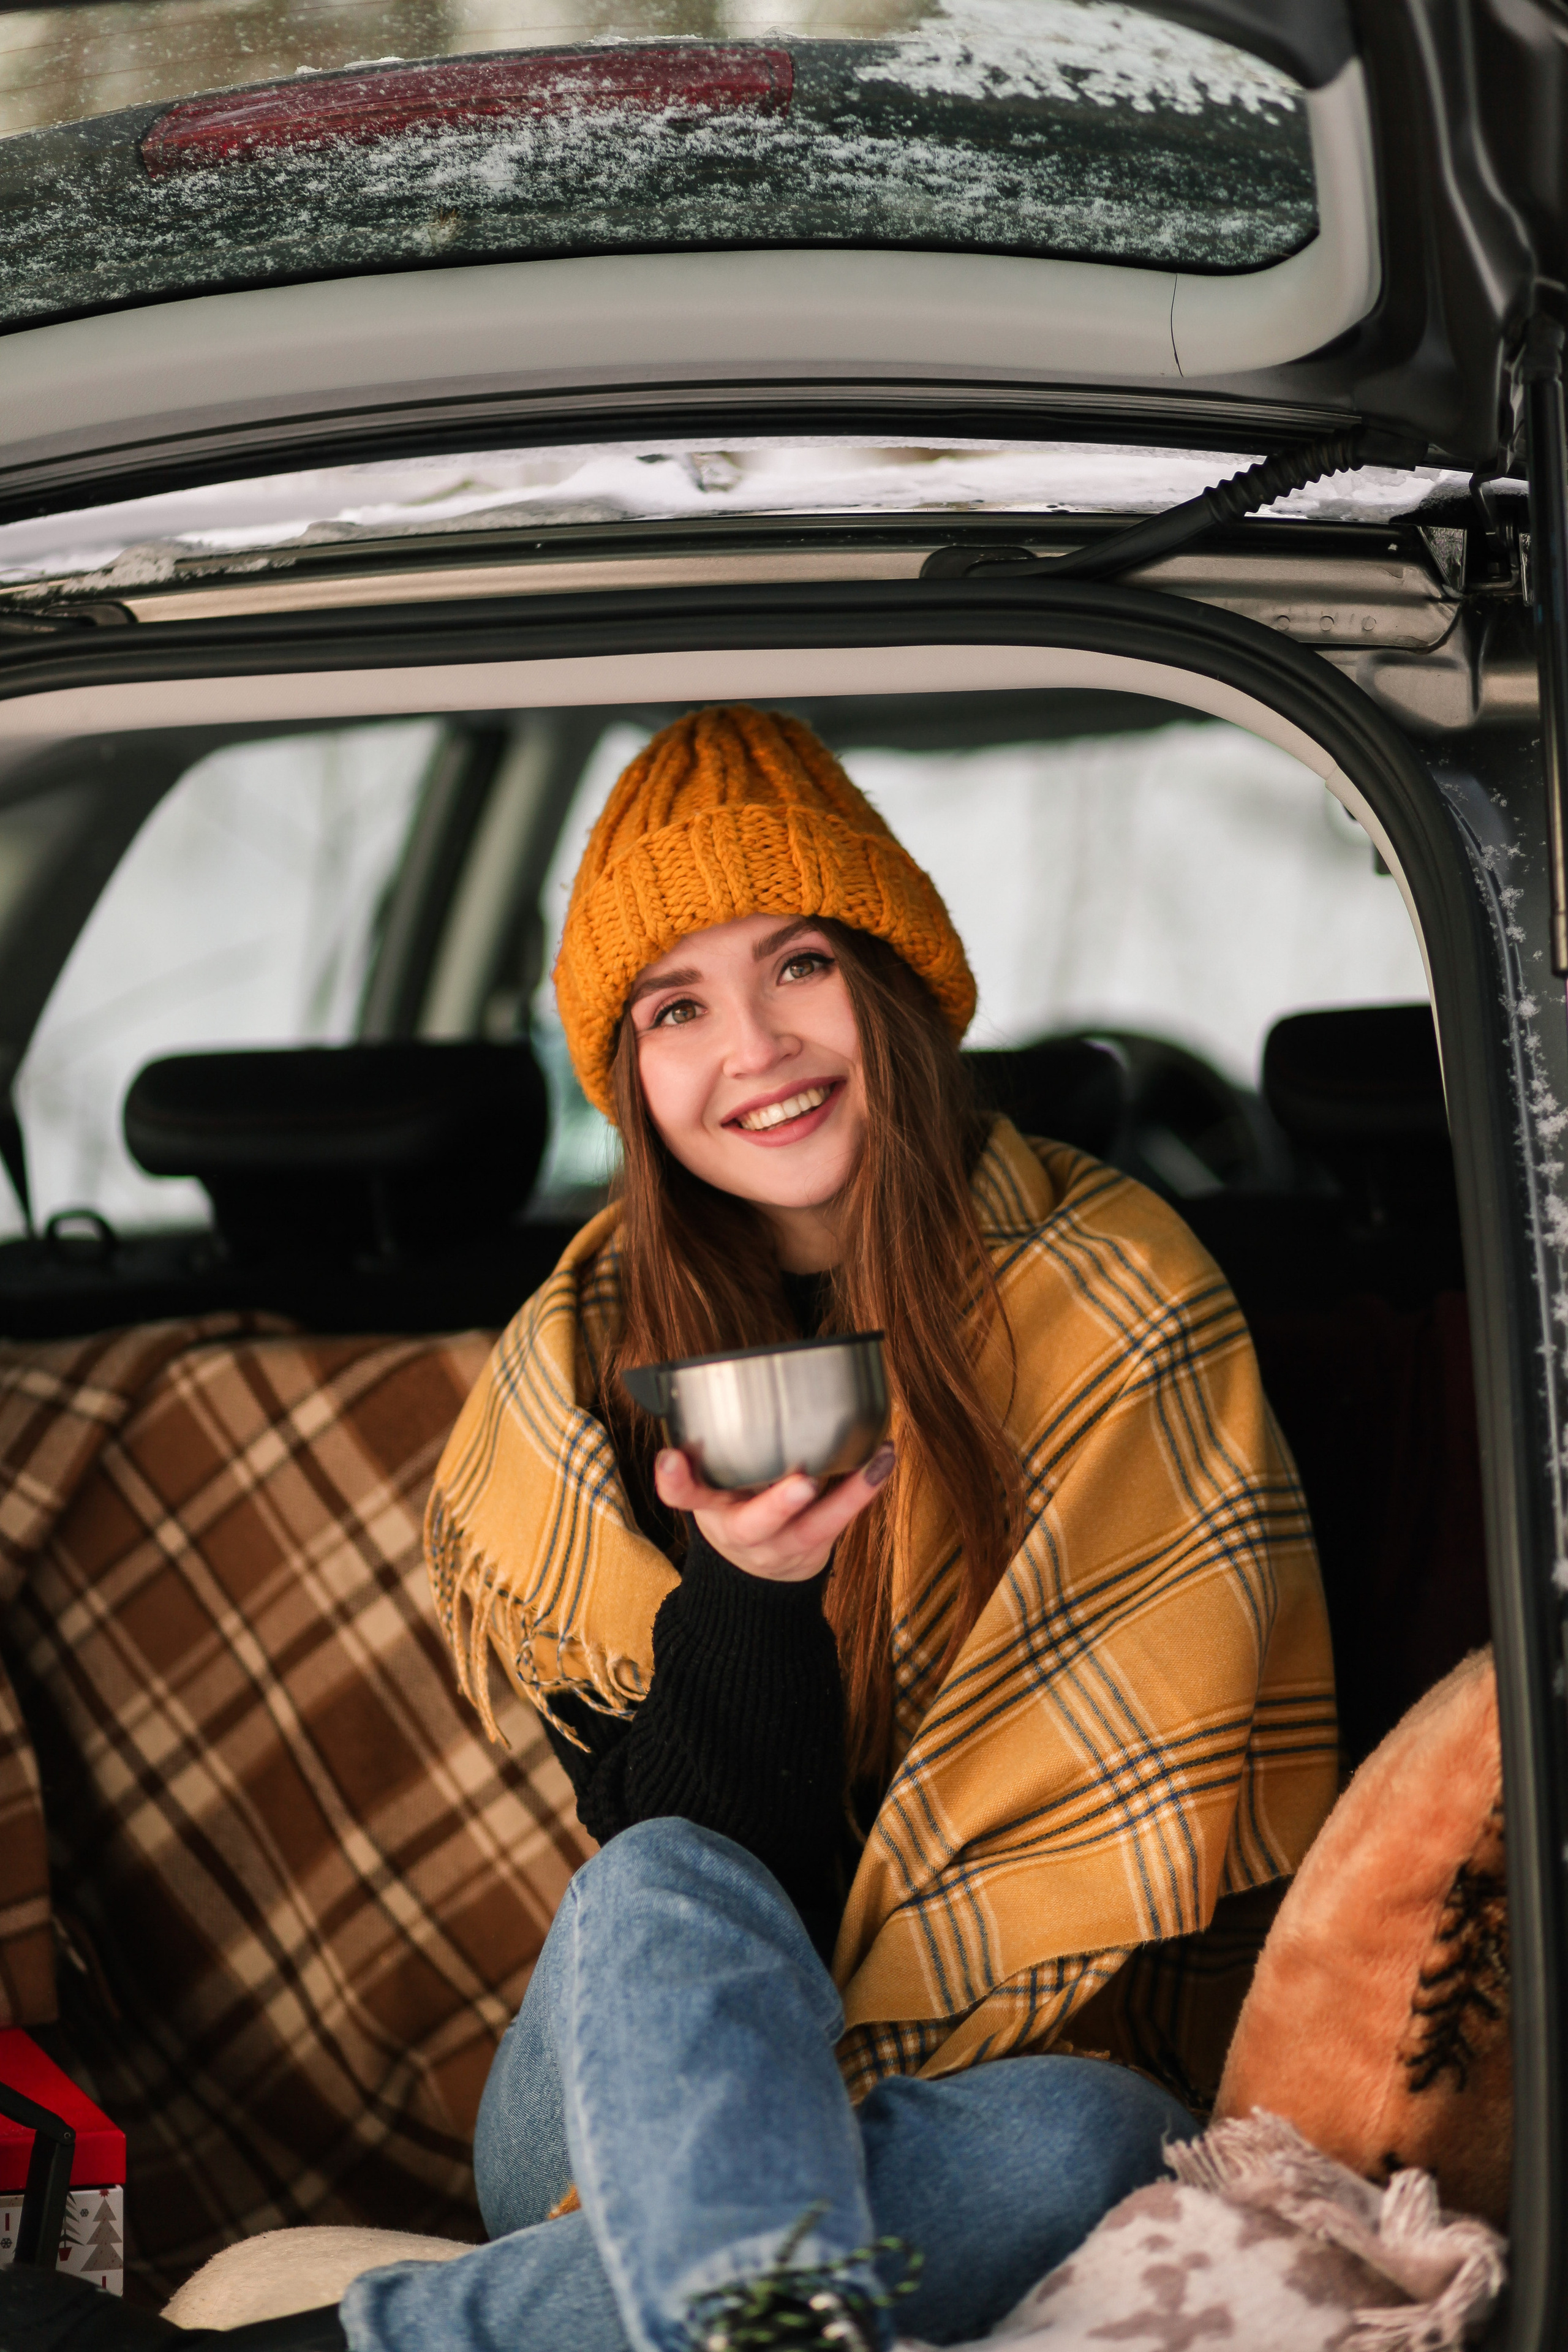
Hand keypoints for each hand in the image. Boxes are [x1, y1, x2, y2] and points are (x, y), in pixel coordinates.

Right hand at [653, 1442, 895, 1583]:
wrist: (757, 1573)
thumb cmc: (737, 1505)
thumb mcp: (715, 1483)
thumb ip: (715, 1446)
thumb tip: (736, 1374)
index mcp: (709, 1506)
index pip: (682, 1495)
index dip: (673, 1480)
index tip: (670, 1459)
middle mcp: (740, 1531)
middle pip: (752, 1524)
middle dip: (776, 1505)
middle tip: (803, 1482)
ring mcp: (779, 1546)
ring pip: (811, 1529)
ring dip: (845, 1497)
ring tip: (874, 1464)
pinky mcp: (812, 1548)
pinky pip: (840, 1523)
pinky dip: (863, 1491)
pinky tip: (883, 1462)